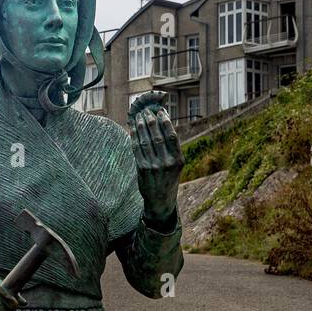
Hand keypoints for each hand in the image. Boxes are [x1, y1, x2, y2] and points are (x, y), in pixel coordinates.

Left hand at [129, 92, 184, 222]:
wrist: (160, 199)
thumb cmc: (168, 177)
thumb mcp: (176, 164)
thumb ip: (171, 147)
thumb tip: (163, 123)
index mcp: (178, 160)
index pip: (171, 136)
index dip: (165, 122)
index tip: (160, 111)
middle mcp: (167, 163)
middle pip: (157, 136)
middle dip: (151, 121)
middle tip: (146, 111)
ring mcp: (154, 166)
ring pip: (146, 141)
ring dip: (141, 127)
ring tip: (139, 117)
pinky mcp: (142, 169)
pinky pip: (137, 149)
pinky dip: (134, 137)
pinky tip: (133, 129)